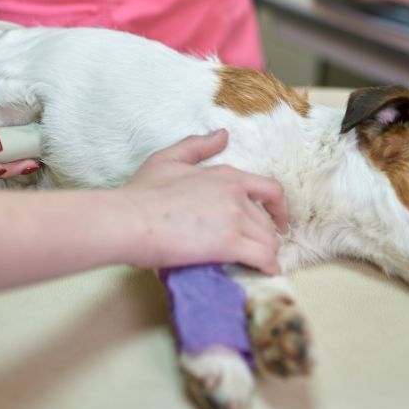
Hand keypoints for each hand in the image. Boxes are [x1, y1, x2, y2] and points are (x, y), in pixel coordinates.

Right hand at [119, 129, 287, 273]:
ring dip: (267, 254)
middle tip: (258, 250)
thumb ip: (197, 146)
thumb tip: (222, 134)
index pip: (269, 189)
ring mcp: (234, 218)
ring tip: (260, 265)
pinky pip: (262, 258)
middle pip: (267, 220)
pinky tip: (266, 274)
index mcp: (225, 175)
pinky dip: (268, 267)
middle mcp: (236, 193)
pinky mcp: (228, 244)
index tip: (277, 220)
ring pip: (268, 240)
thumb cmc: (142, 192)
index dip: (279, 208)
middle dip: (266, 237)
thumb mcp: (168, 159)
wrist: (129, 219)